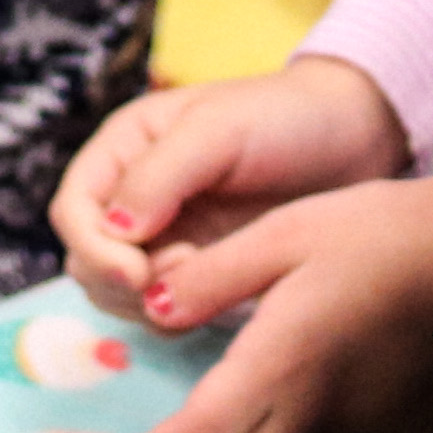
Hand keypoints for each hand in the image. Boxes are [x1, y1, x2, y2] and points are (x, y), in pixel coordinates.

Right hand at [52, 58, 409, 319]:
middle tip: (184, 273)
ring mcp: (167, 239)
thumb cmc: (286, 119)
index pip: (74, 211)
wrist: (358, 141)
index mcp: (124, 150)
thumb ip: (160, 175)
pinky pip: (169, 311)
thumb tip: (112, 231)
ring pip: (123, 296)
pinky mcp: (203, 273)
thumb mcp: (220, 130)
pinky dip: (186, 313)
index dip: (93, 246)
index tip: (137, 271)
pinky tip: (227, 294)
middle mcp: (134, 198)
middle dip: (123, 281)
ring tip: (210, 276)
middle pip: (88, 262)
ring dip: (155, 302)